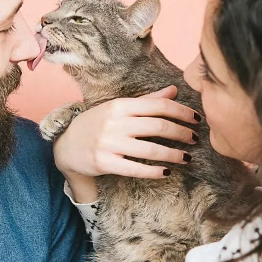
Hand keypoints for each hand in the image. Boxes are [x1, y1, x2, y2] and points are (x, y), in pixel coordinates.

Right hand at [53, 86, 199, 201]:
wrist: (66, 145)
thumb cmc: (96, 124)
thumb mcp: (118, 108)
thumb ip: (146, 101)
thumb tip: (173, 90)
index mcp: (120, 106)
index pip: (158, 105)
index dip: (180, 112)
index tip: (196, 119)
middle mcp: (115, 122)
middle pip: (158, 126)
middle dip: (181, 133)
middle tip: (194, 139)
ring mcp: (109, 143)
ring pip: (150, 149)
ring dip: (173, 154)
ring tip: (186, 157)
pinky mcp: (105, 162)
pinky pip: (135, 168)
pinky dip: (154, 171)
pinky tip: (166, 171)